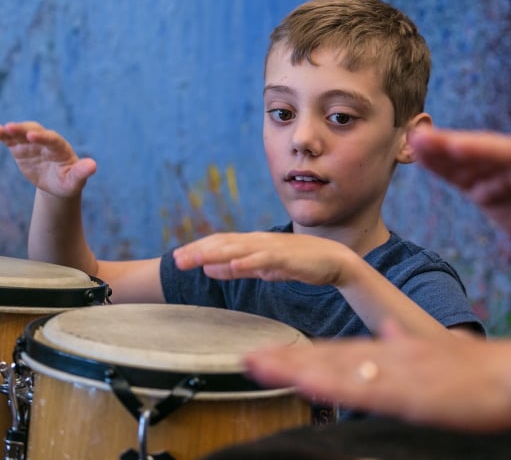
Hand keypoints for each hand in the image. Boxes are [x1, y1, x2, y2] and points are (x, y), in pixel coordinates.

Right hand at [0, 121, 95, 197]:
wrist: (57, 184)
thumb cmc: (68, 182)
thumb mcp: (75, 181)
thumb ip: (82, 173)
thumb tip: (93, 166)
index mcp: (61, 148)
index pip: (52, 139)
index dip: (43, 137)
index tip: (31, 136)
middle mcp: (46, 141)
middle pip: (33, 131)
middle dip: (22, 129)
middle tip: (9, 128)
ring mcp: (31, 143)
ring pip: (18, 133)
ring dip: (6, 131)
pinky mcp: (20, 147)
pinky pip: (8, 139)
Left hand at [173, 232, 352, 285]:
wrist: (334, 261)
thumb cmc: (299, 264)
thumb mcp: (263, 268)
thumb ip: (238, 268)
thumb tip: (209, 269)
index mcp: (253, 244)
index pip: (220, 244)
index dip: (198, 250)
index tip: (177, 259)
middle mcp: (260, 242)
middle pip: (224, 244)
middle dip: (199, 251)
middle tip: (176, 260)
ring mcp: (273, 248)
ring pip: (240, 249)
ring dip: (216, 254)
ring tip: (196, 261)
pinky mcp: (287, 258)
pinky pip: (264, 260)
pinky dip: (247, 262)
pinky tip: (233, 265)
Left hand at [244, 319, 510, 431]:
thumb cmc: (480, 374)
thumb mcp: (436, 355)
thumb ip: (409, 344)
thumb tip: (391, 332)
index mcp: (393, 353)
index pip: (338, 352)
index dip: (302, 354)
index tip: (271, 356)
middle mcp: (388, 358)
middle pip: (329, 358)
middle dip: (286, 360)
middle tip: (248, 359)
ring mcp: (397, 374)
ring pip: (338, 369)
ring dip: (297, 367)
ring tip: (260, 365)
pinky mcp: (411, 392)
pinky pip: (365, 388)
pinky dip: (333, 382)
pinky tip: (309, 380)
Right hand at [408, 126, 510, 256]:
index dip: (483, 150)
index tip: (455, 145)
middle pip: (484, 152)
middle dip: (454, 146)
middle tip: (422, 137)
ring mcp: (503, 173)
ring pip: (469, 162)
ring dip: (441, 153)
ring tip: (412, 141)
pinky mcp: (490, 188)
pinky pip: (463, 177)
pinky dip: (442, 168)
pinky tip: (420, 156)